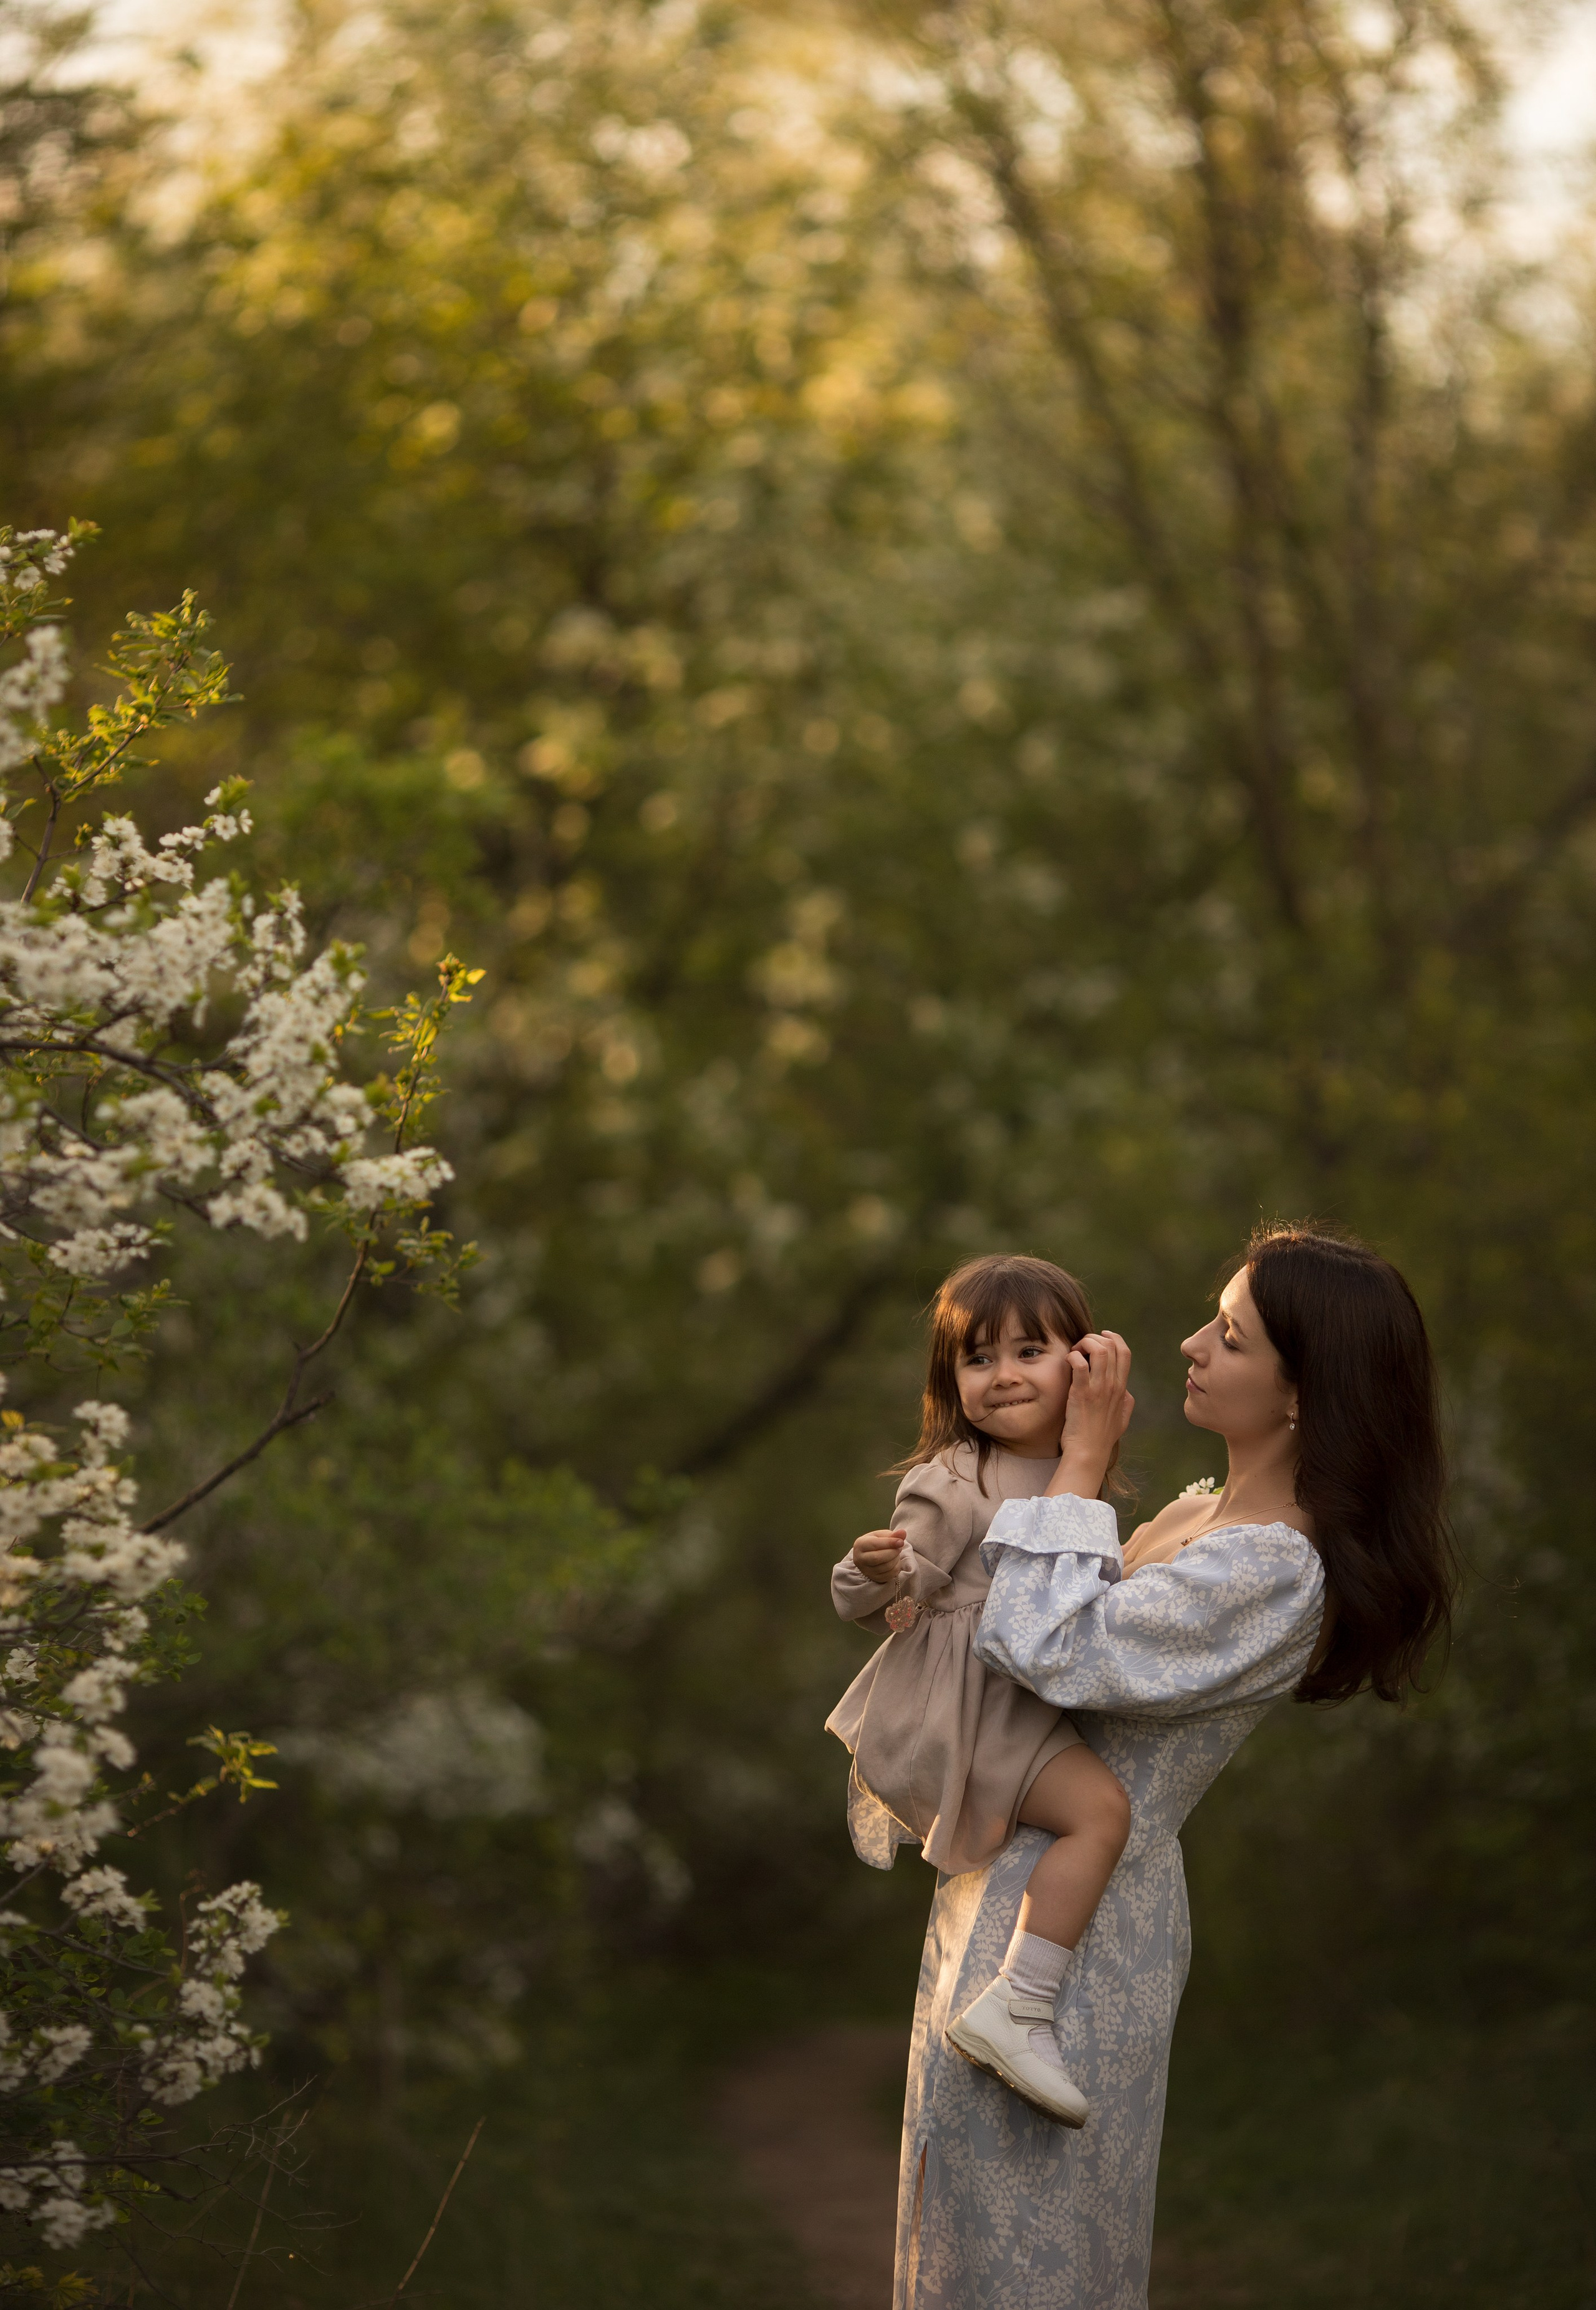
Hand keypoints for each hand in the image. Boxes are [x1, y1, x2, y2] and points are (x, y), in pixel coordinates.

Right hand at [852, 1528, 906, 1583]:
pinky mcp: (875, 1578)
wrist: (871, 1555)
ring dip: (896, 1559)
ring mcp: (866, 1571)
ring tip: (896, 1553)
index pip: (875, 1544)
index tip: (901, 1542)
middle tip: (899, 1547)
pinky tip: (895, 1561)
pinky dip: (896, 1567)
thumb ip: (893, 1534)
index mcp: (860, 1544)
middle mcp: (859, 1559)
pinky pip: (890, 1574)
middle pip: (878, 1558)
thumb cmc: (877, 1542)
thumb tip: (903, 1532)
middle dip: (893, 1552)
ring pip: (885, 1567)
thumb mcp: (883, 1535)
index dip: (890, 1543)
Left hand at [1049, 1331, 1133, 1498]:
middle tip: (1082, 1346)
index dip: (1113, 1338)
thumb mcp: (1122, 1418)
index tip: (1101, 1336)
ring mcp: (1098, 1388)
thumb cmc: (1102, 1437)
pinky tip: (1068, 1362)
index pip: (1125, 1352)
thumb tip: (1125, 1390)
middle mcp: (1113, 1385)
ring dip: (1084, 1344)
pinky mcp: (1081, 1393)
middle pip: (1112, 1346)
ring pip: (1098, 1350)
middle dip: (1095, 1338)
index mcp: (1122, 1388)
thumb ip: (1126, 1401)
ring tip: (1075, 1351)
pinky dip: (1072, 1356)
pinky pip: (1079, 1363)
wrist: (1088, 1452)